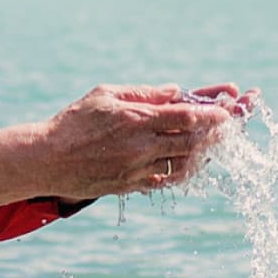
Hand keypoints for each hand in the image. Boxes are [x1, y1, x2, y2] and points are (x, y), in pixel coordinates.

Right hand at [0, 82, 251, 208]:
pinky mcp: (131, 186)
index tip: (229, 109)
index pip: (187, 116)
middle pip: (193, 141)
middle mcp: (141, 146)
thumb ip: (145, 93)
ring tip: (213, 143)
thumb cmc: (74, 121)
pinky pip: (167, 181)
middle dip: (216, 133)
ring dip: (204, 154)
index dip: (213, 114)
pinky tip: (190, 163)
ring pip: (184, 164)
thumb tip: (176, 91)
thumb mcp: (106, 94)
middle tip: (231, 126)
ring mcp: (138, 169)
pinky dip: (183, 172)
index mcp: (137, 119)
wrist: (47, 159)